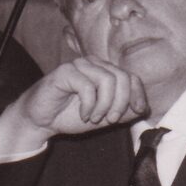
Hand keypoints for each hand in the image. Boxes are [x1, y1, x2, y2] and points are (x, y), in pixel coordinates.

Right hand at [0, 57, 147, 156]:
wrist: (42, 120)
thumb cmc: (72, 115)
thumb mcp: (105, 117)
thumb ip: (125, 111)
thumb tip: (143, 108)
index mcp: (107, 71)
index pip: (132, 77)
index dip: (138, 95)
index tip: (137, 111)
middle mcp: (95, 64)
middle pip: (123, 78)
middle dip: (121, 103)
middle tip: (110, 120)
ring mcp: (80, 65)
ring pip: (107, 80)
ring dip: (104, 105)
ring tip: (94, 118)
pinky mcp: (65, 71)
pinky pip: (87, 86)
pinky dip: (89, 105)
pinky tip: (84, 114)